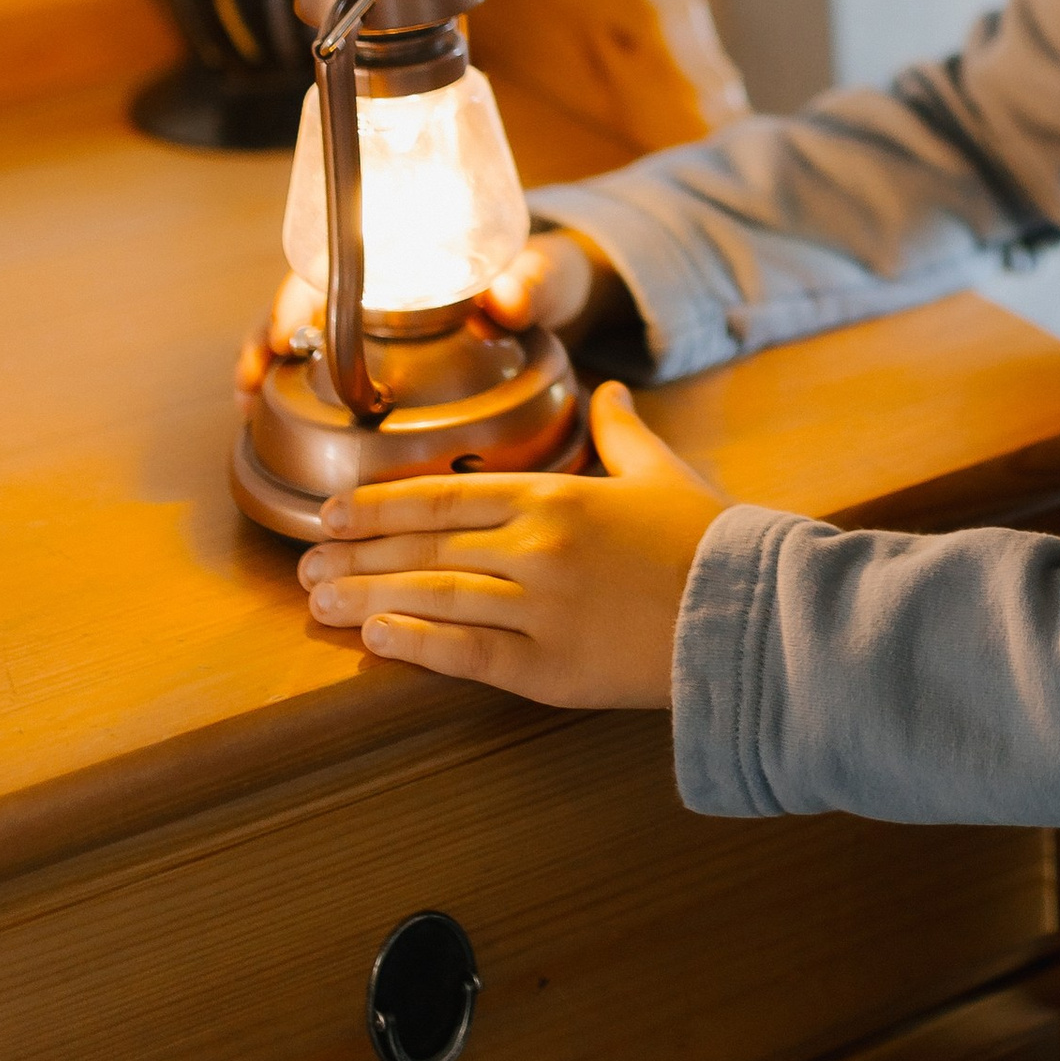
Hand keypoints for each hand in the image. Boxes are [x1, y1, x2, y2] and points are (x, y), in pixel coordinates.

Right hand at [234, 230, 594, 403]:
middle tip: (250, 376)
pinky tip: (267, 416)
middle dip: (266, 334)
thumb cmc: (540, 277)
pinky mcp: (379, 357)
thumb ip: (530, 286)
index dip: (301, 295)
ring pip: (302, 335)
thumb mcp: (542, 278)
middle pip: (303, 300)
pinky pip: (322, 365)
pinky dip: (290, 386)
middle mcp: (382, 283)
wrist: (552, 297)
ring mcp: (375, 321)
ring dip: (267, 364)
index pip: (338, 262)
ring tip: (246, 404)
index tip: (284, 329)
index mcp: (411, 253)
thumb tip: (510, 300)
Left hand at [295, 383, 727, 708]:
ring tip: (318, 602)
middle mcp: (537, 547)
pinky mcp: (550, 668)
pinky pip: (466, 654)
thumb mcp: (662, 473)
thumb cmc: (710, 540)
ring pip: (432, 598)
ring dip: (366, 598)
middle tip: (305, 561)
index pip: (444, 496)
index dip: (379, 504)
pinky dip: (414, 645)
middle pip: (423, 547)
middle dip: (356, 553)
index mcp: (557, 496)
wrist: (754, 615)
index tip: (332, 511)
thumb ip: (622, 432)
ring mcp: (540, 609)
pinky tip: (375, 639)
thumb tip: (609, 392)